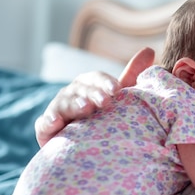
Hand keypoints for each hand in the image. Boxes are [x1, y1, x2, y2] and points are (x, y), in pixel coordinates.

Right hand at [34, 47, 154, 145]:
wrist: (79, 144)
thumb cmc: (102, 116)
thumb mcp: (116, 97)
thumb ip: (132, 76)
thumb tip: (150, 50)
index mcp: (89, 84)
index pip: (96, 79)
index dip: (106, 82)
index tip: (117, 90)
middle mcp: (72, 93)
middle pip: (81, 89)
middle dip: (93, 93)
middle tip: (105, 101)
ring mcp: (57, 109)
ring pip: (64, 103)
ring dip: (74, 104)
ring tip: (85, 108)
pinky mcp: (46, 128)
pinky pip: (44, 124)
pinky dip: (48, 122)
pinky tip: (54, 124)